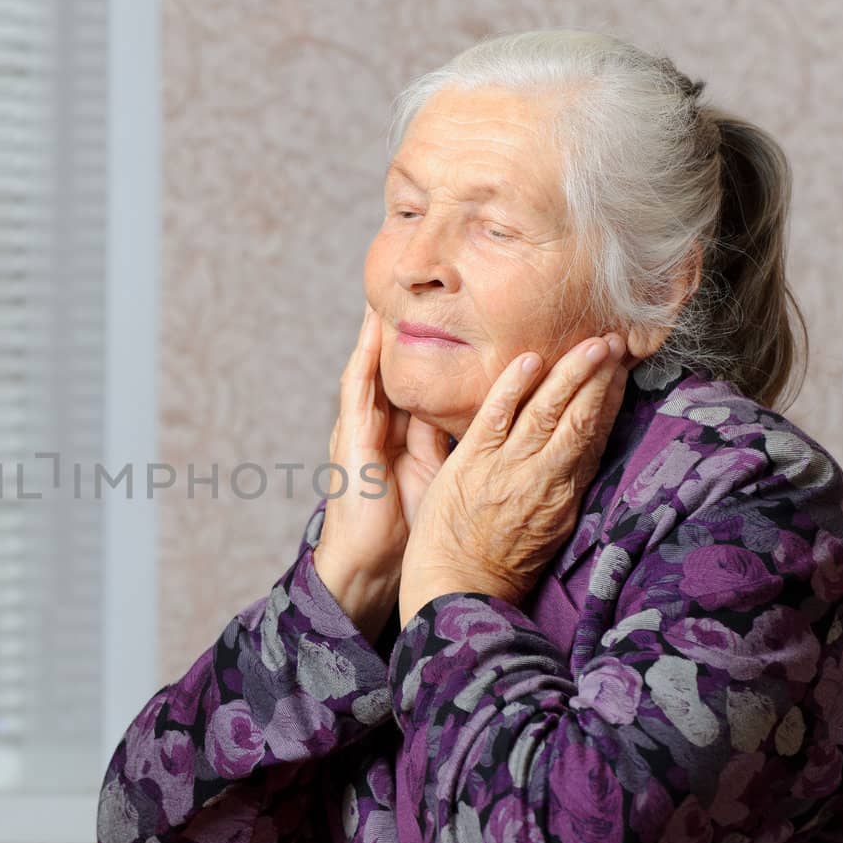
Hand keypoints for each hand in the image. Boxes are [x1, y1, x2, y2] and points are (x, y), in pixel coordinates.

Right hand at [314, 304, 451, 637]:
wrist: (372, 565)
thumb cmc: (408, 530)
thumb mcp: (442, 474)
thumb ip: (454, 440)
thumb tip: (492, 414)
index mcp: (406, 431)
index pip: (426, 376)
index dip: (440, 342)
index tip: (456, 307)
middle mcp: (383, 422)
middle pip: (398, 362)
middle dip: (409, 322)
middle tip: (418, 277)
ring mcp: (362, 427)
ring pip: (376, 364)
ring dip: (382, 327)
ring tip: (389, 286)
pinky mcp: (350, 438)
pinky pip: (357, 388)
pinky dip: (365, 356)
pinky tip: (372, 327)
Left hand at [398, 332, 629, 622]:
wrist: (458, 591)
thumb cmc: (498, 564)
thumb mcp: (546, 529)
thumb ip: (559, 489)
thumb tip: (576, 457)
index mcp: (565, 495)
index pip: (596, 436)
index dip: (613, 399)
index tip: (625, 368)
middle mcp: (545, 479)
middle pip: (583, 418)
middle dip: (603, 377)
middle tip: (618, 340)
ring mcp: (508, 469)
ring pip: (549, 411)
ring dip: (573, 373)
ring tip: (594, 342)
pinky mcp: (471, 464)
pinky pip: (496, 416)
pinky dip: (513, 386)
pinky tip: (531, 359)